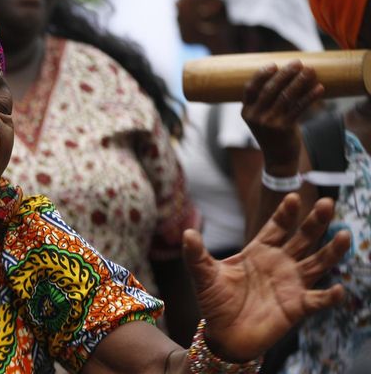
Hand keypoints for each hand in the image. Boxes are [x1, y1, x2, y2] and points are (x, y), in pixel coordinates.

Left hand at [184, 194, 349, 361]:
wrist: (223, 334)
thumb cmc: (215, 301)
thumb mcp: (203, 275)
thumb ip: (196, 255)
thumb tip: (187, 232)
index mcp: (259, 251)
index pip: (276, 227)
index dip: (285, 213)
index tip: (294, 197)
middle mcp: (280, 264)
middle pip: (302, 239)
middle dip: (315, 222)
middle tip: (328, 204)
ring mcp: (291, 284)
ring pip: (317, 263)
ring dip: (332, 250)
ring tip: (344, 235)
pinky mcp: (296, 307)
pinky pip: (317, 300)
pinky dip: (328, 296)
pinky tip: (337, 289)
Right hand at [241, 61, 323, 167]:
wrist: (278, 158)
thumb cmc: (271, 133)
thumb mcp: (261, 117)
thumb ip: (265, 100)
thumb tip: (282, 74)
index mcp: (246, 111)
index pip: (251, 88)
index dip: (261, 75)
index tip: (274, 64)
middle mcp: (255, 116)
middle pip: (270, 89)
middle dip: (285, 74)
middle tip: (297, 63)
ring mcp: (269, 123)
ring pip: (286, 96)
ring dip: (300, 81)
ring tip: (310, 71)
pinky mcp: (284, 128)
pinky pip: (299, 108)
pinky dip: (310, 96)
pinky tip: (319, 88)